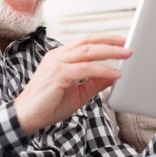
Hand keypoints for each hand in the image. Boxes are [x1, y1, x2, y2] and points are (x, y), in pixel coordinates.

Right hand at [14, 35, 130, 134]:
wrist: (27, 116)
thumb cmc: (48, 105)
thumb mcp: (79, 93)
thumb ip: (95, 82)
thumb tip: (114, 75)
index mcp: (60, 57)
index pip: (85, 42)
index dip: (104, 40)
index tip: (121, 42)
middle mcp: (58, 56)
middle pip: (88, 42)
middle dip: (110, 41)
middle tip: (128, 44)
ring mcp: (56, 63)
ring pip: (88, 51)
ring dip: (110, 52)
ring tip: (126, 55)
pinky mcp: (58, 74)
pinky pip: (85, 69)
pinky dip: (102, 70)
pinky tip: (114, 74)